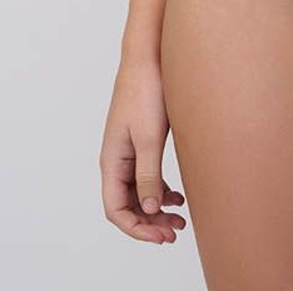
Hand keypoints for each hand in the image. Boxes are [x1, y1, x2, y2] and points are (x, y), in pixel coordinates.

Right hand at [99, 59, 186, 243]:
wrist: (150, 55)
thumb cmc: (146, 92)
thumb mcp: (149, 137)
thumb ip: (148, 175)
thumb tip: (150, 210)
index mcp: (112, 160)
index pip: (115, 209)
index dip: (137, 228)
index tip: (162, 236)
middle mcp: (116, 159)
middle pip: (127, 204)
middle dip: (149, 223)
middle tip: (175, 232)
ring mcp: (129, 149)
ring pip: (138, 192)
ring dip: (156, 209)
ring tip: (180, 219)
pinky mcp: (142, 139)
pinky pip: (146, 175)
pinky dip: (161, 190)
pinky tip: (179, 196)